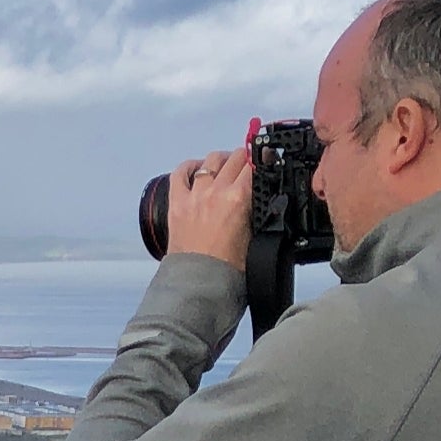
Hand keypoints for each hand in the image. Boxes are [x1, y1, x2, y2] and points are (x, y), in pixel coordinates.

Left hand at [165, 148, 252, 266]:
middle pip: (236, 158)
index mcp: (239, 199)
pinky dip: (190, 167)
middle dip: (245, 160)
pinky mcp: (177, 203)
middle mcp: (217, 192)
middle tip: (246, 167)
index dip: (261, 162)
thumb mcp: (255, 234)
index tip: (263, 163)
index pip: (255, 166)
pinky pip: (180, 173)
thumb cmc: (226, 267)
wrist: (199, 283)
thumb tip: (259, 195)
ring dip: (222, 160)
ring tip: (225, 167)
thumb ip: (257, 209)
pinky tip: (197, 168)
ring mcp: (195, 195)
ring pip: (212, 160)